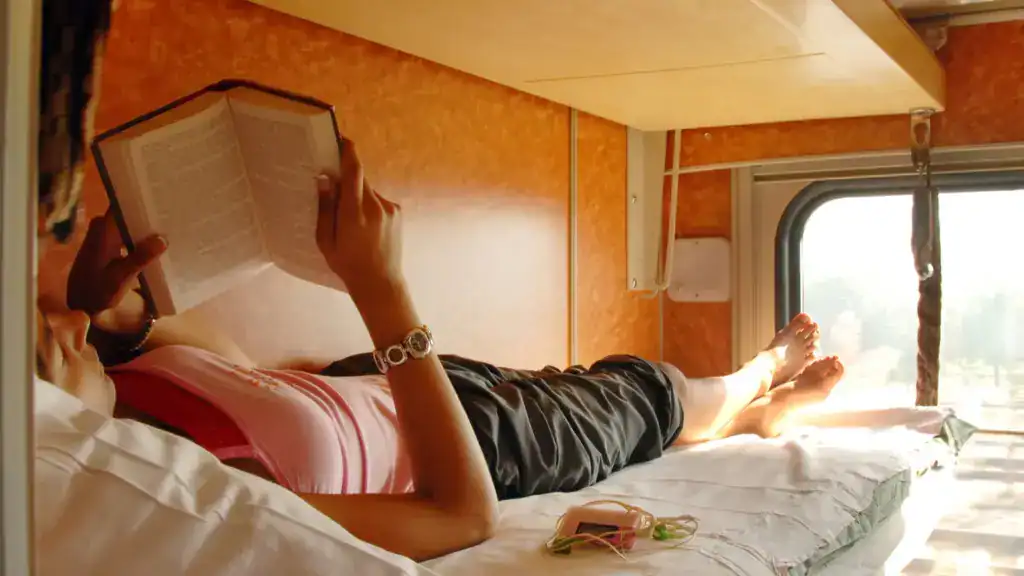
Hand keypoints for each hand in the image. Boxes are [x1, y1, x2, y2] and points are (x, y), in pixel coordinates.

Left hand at [67, 211, 166, 334]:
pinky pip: (127, 231)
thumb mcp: (121, 278)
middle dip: (148, 213)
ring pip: (129, 222)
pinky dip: (140, 236)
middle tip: (174, 212)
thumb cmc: (98, 292)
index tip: (162, 196)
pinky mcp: (108, 242)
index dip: (141, 199)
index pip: (122, 204)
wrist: (82, 305)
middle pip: (128, 211)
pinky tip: (158, 240)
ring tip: (170, 224)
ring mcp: (104, 234)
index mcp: (103, 231)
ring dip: (146, 225)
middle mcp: (102, 227)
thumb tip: (162, 239)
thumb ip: (140, 258)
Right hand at [316, 140, 403, 293]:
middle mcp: (376, 206)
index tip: (341, 138)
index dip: (348, 151)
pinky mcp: (398, 212)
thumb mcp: (326, 240)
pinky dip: (368, 205)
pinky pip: (378, 200)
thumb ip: (325, 208)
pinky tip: (364, 227)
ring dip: (357, 197)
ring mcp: (390, 208)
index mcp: (355, 213)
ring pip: (368, 190)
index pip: (354, 172)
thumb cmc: (347, 264)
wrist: (380, 282)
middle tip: (333, 188)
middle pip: (359, 179)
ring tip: (351, 223)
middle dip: (346, 179)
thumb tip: (325, 179)